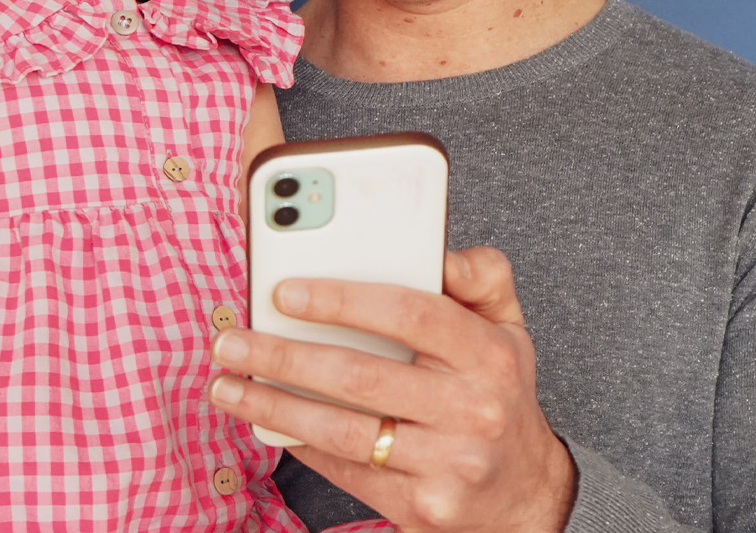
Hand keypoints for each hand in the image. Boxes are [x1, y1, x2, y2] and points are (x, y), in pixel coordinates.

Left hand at [208, 247, 575, 531]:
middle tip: (231, 341)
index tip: (283, 291)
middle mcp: (473, 409)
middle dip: (282, 356)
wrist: (527, 494)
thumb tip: (434, 248)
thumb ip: (477, 275)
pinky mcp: (423, 507)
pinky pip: (347, 470)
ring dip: (273, 407)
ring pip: (343, 430)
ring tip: (228, 386)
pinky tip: (268, 423)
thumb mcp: (506, 325)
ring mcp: (449, 464)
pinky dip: (300, 445)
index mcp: (489, 353)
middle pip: (360, 375)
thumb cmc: (498, 394)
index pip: (410, 312)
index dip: (341, 300)